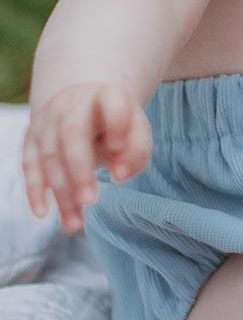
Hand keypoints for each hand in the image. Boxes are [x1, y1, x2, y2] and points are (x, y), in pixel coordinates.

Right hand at [21, 83, 152, 233]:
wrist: (83, 104)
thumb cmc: (116, 123)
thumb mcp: (135, 131)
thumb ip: (136, 150)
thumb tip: (120, 176)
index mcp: (106, 95)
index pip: (111, 103)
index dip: (115, 123)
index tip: (118, 147)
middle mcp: (73, 104)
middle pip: (72, 134)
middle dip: (80, 169)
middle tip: (91, 201)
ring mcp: (48, 121)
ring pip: (51, 157)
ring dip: (62, 193)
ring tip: (76, 224)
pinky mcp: (31, 139)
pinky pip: (29, 166)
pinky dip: (35, 191)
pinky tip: (44, 213)